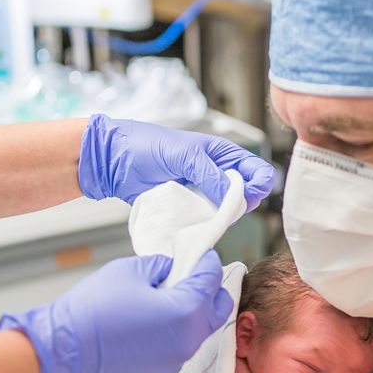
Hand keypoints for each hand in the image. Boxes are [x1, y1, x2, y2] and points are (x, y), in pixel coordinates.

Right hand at [0, 250, 233, 372]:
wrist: (64, 353)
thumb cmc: (93, 309)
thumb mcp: (130, 270)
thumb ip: (160, 266)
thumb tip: (171, 270)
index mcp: (186, 313)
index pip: (211, 280)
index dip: (207, 261)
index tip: (200, 253)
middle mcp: (188, 341)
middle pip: (217, 309)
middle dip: (210, 288)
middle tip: (192, 273)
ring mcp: (175, 360)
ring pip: (199, 330)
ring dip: (194, 310)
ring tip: (170, 293)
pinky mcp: (159, 370)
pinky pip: (180, 345)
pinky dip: (177, 328)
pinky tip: (156, 315)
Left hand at [79, 115, 275, 211]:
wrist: (114, 162)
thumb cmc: (147, 146)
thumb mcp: (184, 155)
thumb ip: (211, 174)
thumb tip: (232, 197)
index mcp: (222, 155)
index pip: (257, 171)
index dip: (258, 185)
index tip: (244, 195)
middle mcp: (217, 175)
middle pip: (246, 196)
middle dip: (239, 204)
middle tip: (222, 206)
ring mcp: (203, 194)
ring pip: (227, 213)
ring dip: (221, 217)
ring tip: (204, 213)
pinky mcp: (188, 211)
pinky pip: (207, 222)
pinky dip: (206, 225)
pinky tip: (196, 223)